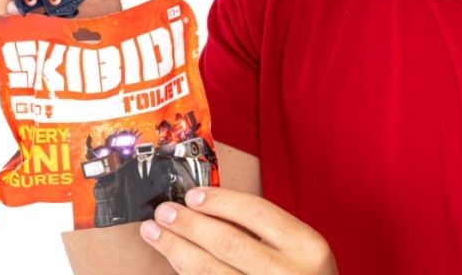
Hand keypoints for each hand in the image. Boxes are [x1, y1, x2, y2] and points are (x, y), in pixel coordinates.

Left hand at [139, 187, 337, 274]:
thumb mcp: (300, 248)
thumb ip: (265, 230)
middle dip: (189, 225)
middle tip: (163, 212)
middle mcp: (288, 274)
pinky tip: (174, 260)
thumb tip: (208, 206)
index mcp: (306, 246)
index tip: (192, 195)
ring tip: (155, 233)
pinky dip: (188, 274)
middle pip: (228, 242)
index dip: (220, 201)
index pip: (256, 213)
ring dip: (177, 250)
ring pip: (211, 272)